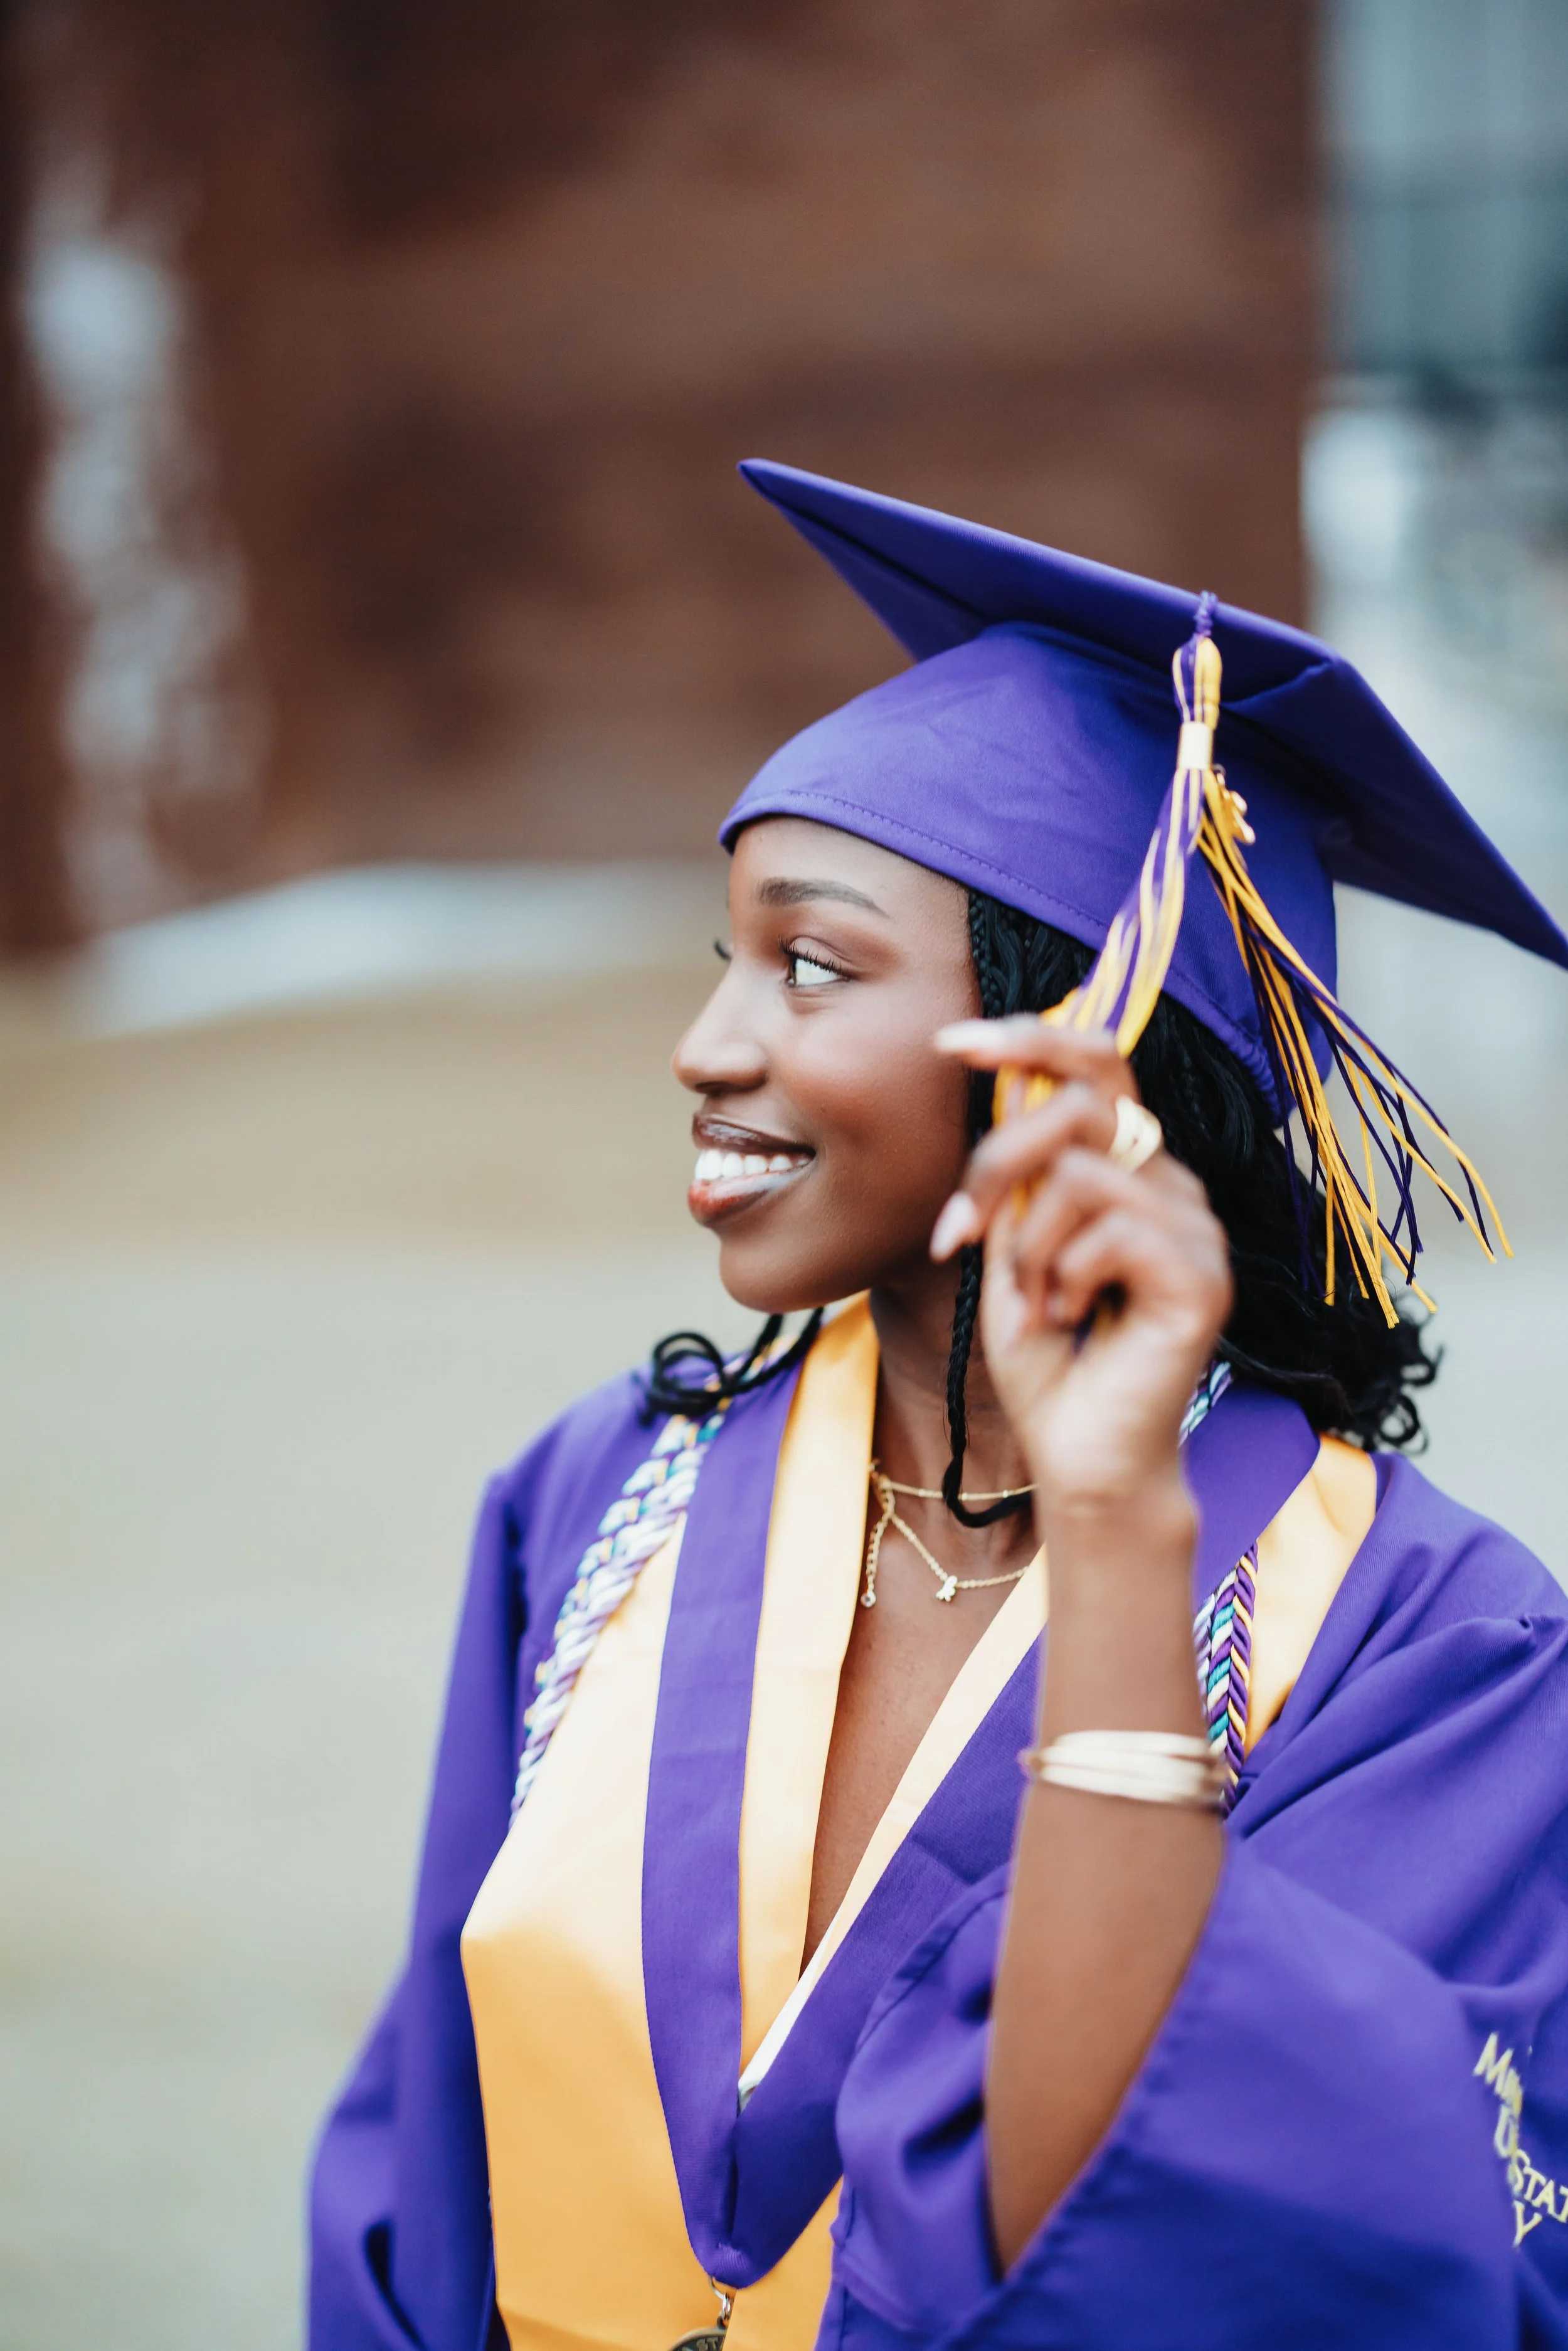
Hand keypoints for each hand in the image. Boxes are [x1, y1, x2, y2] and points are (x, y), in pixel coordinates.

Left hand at [931, 1020, 1231, 1525]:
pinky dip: (1063, 1275)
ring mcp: (1195, 1229)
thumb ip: (1016, 1175)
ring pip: (1084, 1174)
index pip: (1100, 1067)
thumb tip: (1003, 1087)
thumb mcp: (1011, 1246)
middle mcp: (1172, 1186)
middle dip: (998, 1161)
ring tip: (1033, 1302)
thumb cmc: (1047, 1358)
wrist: (1082, 1458)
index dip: (1032, 1038)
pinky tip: (1069, 1318)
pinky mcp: (1202, 1277)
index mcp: (1131, 1170)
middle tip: (959, 1232)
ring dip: (1027, 1243)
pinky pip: (1112, 1229)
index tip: (953, 1043)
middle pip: (1083, 1105)